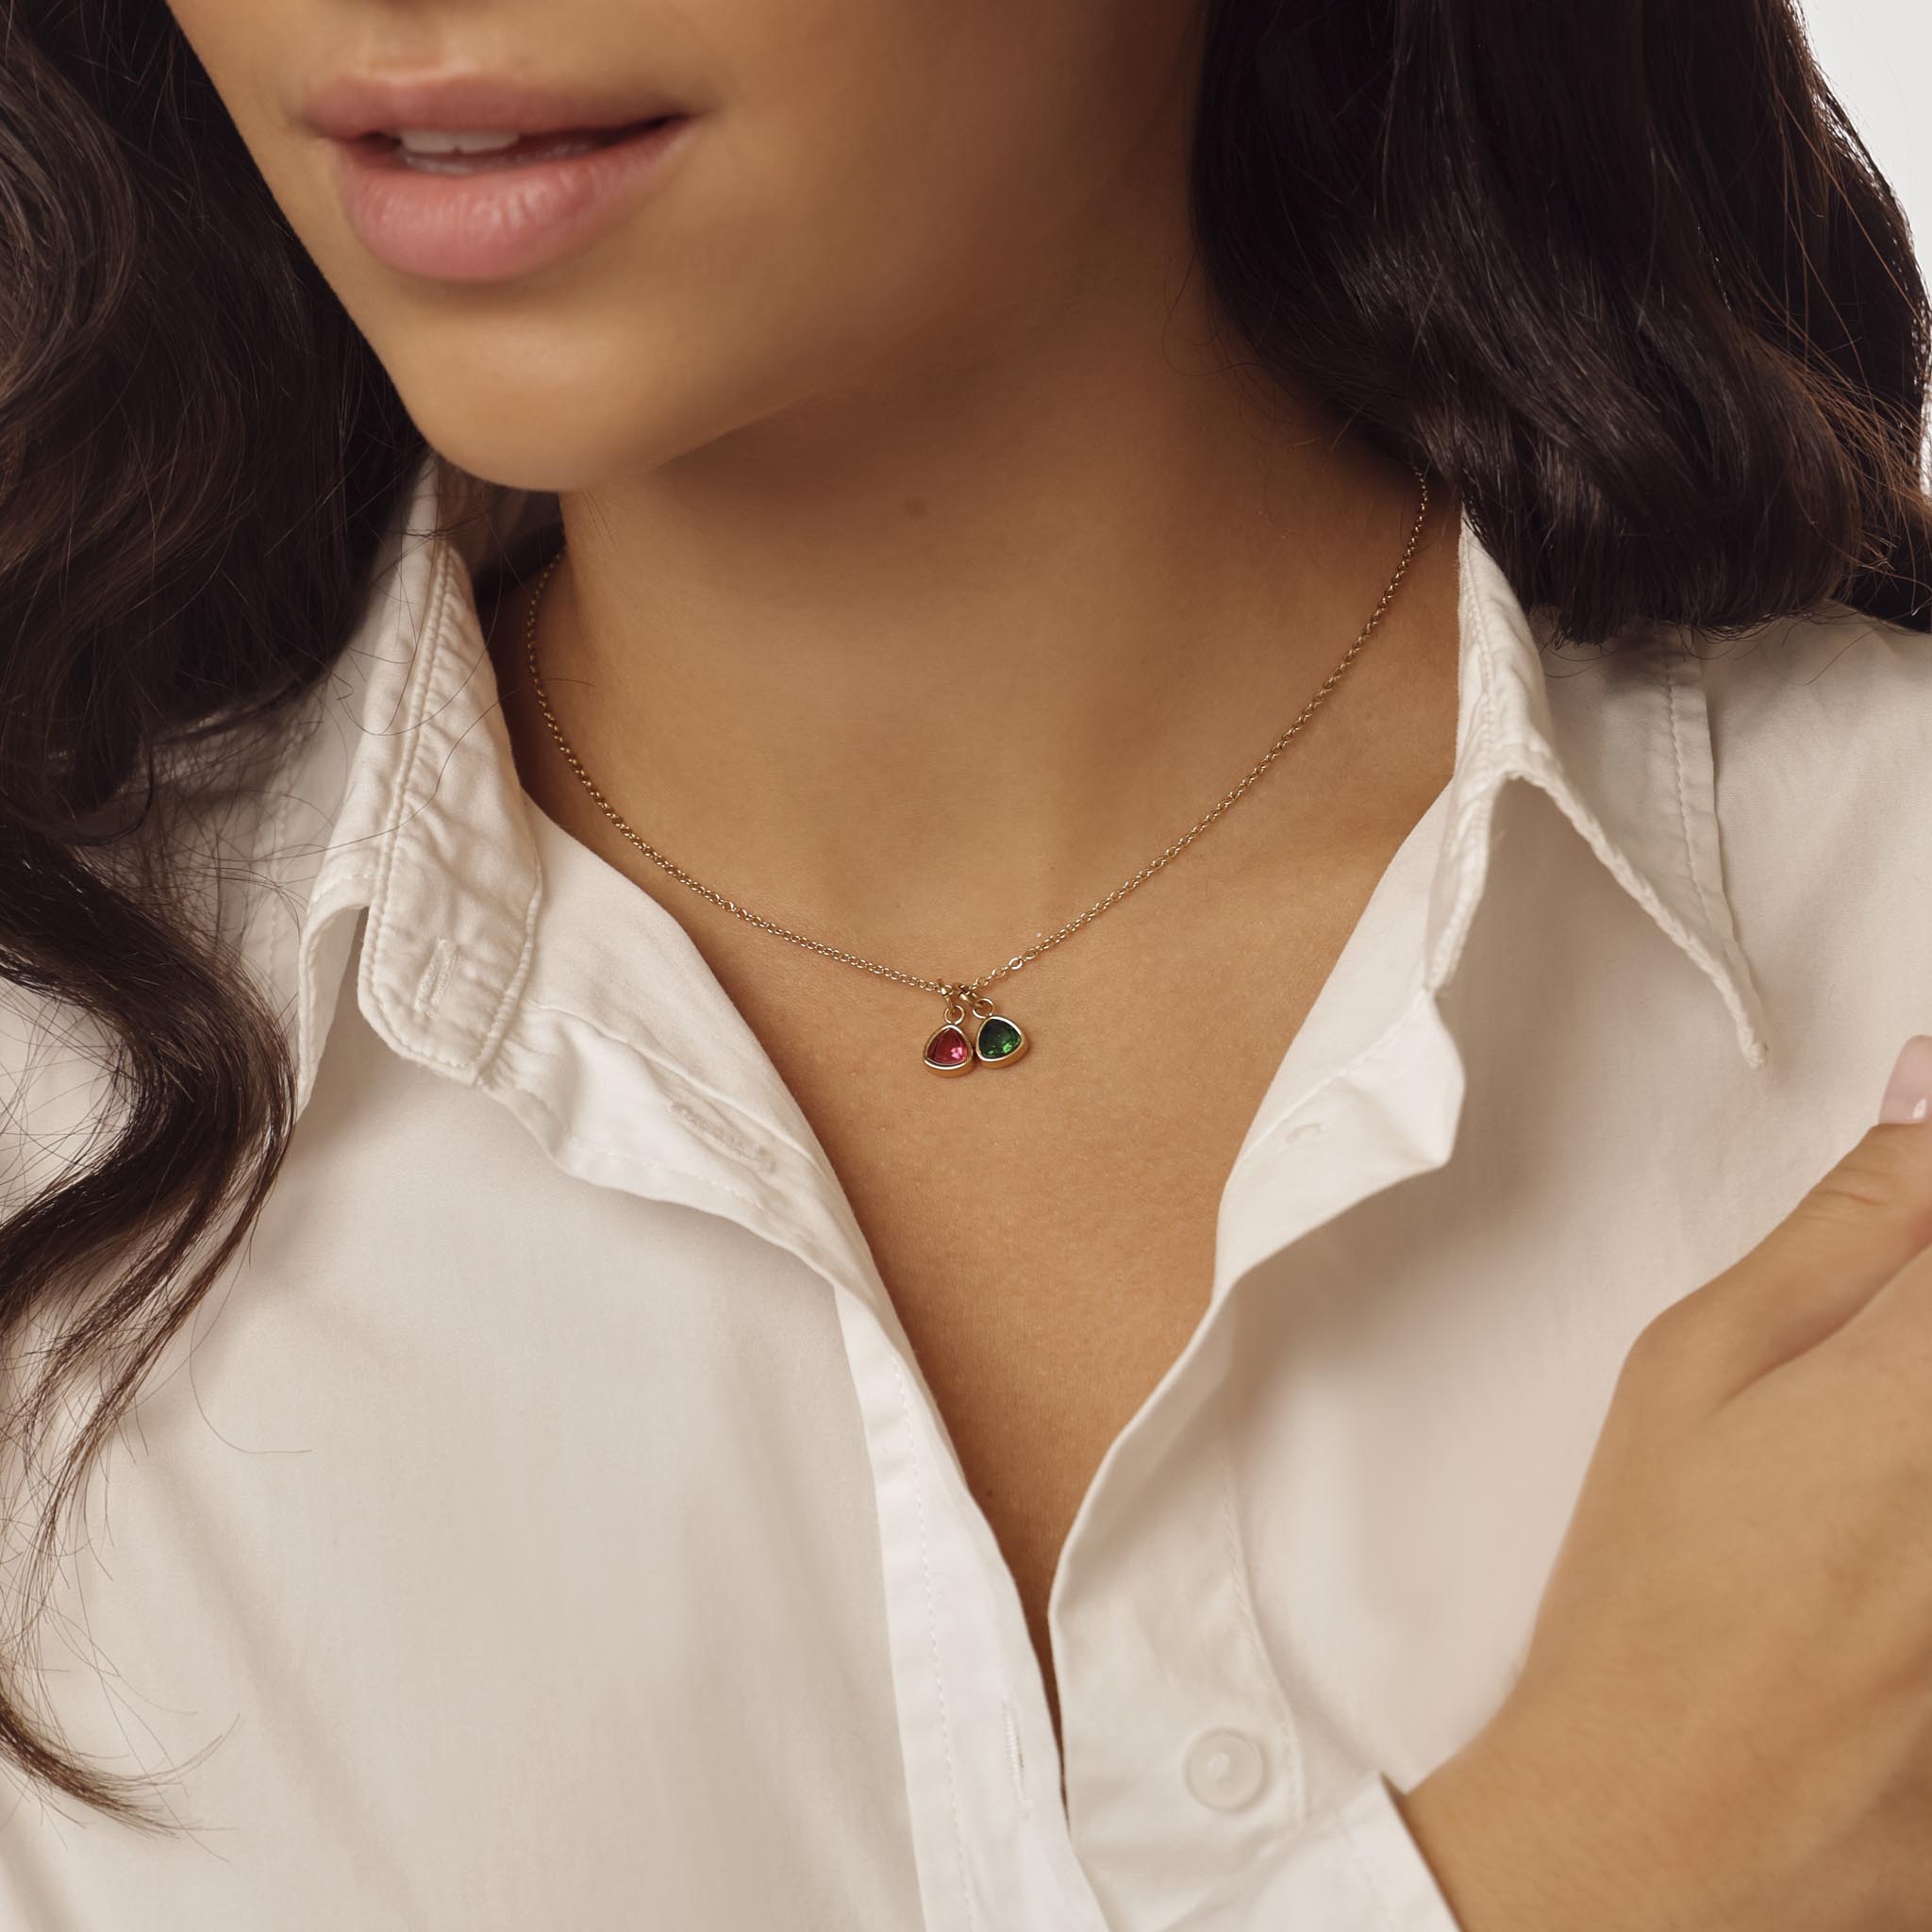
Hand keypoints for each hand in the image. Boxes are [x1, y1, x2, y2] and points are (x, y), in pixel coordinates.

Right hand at [1396, 1036, 1931, 1931]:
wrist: (1666, 1829)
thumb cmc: (1655, 1594)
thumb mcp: (1695, 1372)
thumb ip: (1843, 1229)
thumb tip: (1929, 1096)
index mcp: (1921, 1386)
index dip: (1927, 1209)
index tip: (1882, 1281)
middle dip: (1896, 1347)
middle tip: (1833, 1415)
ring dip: (1896, 1438)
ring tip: (1834, 1507)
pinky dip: (1903, 1530)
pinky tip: (1864, 1570)